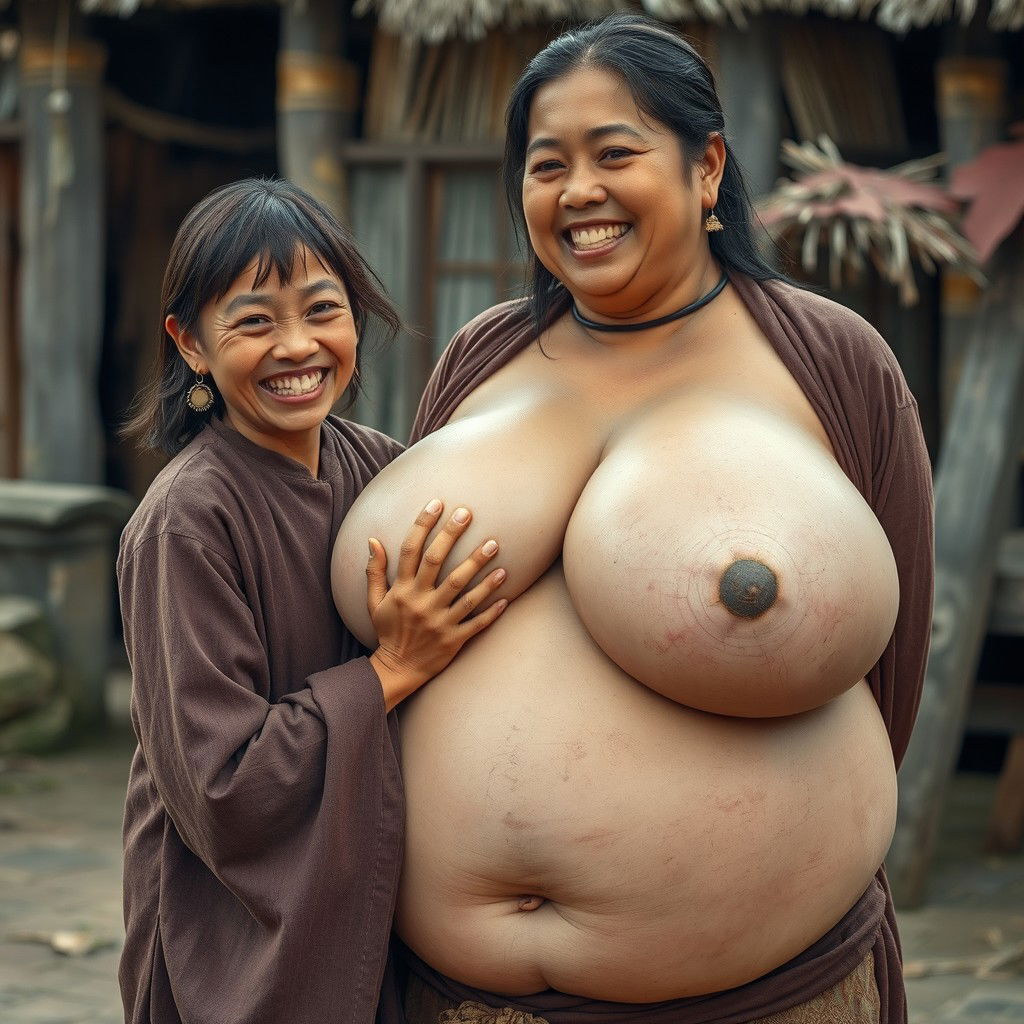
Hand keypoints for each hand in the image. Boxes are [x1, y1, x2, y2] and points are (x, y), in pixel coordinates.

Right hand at [366, 499, 507, 709]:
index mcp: (401, 590)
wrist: (397, 670)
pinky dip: (492, 610)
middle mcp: (420, 602)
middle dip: (452, 536)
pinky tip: (507, 594)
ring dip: (479, 568)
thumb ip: (374, 572)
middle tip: (468, 513)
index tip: (437, 503)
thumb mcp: (374, 602)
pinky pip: (476, 623)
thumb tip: (372, 541)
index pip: (410, 550)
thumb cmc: (387, 631)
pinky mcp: (454, 639)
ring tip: (494, 546)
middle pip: (437, 563)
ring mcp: (439, 621)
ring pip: (463, 591)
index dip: (422, 524)